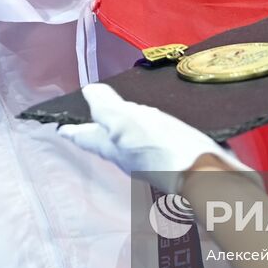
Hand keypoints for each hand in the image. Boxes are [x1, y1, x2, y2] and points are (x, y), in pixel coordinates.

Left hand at [58, 84, 256, 194]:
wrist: (208, 174)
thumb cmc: (163, 148)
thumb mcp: (128, 123)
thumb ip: (106, 108)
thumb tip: (88, 93)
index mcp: (114, 148)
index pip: (86, 137)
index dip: (72, 130)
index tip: (59, 126)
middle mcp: (130, 157)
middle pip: (108, 142)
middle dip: (99, 129)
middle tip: (91, 114)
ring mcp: (153, 160)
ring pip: (133, 141)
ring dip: (127, 127)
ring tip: (126, 111)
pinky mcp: (177, 156)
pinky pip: (158, 139)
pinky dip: (154, 127)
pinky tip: (162, 118)